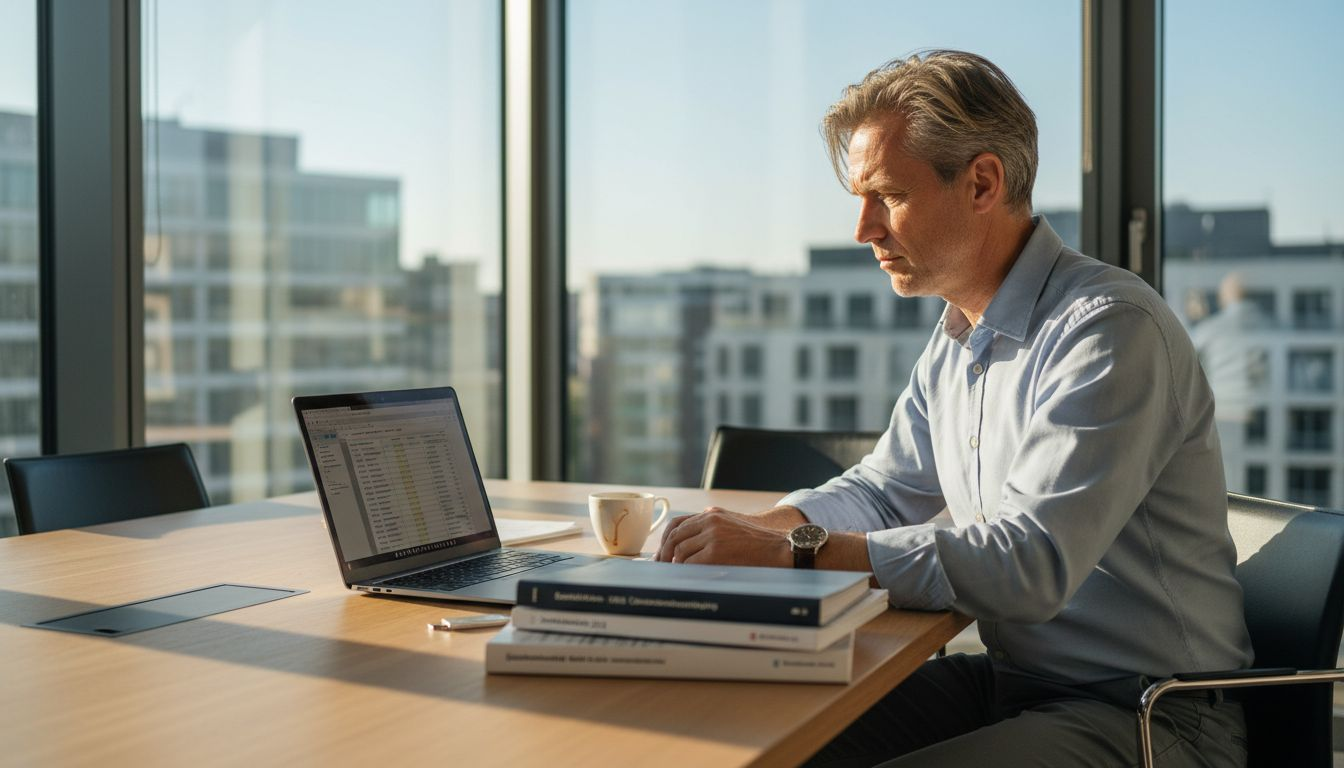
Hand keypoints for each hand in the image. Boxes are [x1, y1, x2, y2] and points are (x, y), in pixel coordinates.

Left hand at [654, 507, 791, 566]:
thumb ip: (711, 528)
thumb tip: (686, 545)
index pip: (677, 524)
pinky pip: (690, 563)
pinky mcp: (715, 552)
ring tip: (676, 575)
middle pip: (674, 537)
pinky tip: (687, 577)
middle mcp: (709, 520)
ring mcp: (712, 535)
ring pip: (680, 551)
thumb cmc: (757, 542)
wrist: (778, 548)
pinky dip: (685, 571)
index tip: (661, 554)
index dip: (665, 540)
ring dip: (675, 565)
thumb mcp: (731, 525)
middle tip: (661, 568)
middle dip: (664, 554)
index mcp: (711, 514)